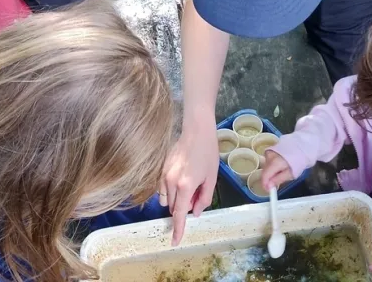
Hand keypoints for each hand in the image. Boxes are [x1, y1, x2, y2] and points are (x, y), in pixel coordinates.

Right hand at [160, 123, 218, 245]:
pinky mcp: (160, 169)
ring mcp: (163, 175)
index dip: (178, 229)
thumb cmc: (207, 153)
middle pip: (173, 207)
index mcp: (185, 186)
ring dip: (176, 200)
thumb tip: (196, 213)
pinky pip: (163, 188)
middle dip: (184, 208)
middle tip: (198, 193)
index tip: (175, 241)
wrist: (196, 131)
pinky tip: (183, 177)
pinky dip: (171, 190)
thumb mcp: (211, 178)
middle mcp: (170, 183)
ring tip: (191, 185)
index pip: (179, 214)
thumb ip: (204, 198)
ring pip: (166, 199)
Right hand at [261, 150, 294, 190]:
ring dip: (270, 173)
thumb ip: (278, 180)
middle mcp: (269, 157)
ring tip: (280, 173)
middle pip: (264, 172)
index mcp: (275, 162)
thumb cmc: (297, 162)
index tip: (269, 190)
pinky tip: (278, 167)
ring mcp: (268, 153)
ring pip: (266, 167)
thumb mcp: (290, 174)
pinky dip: (271, 167)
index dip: (265, 184)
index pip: (264, 175)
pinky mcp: (269, 151)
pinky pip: (267, 163)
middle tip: (276, 183)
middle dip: (269, 179)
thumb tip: (268, 186)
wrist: (300, 149)